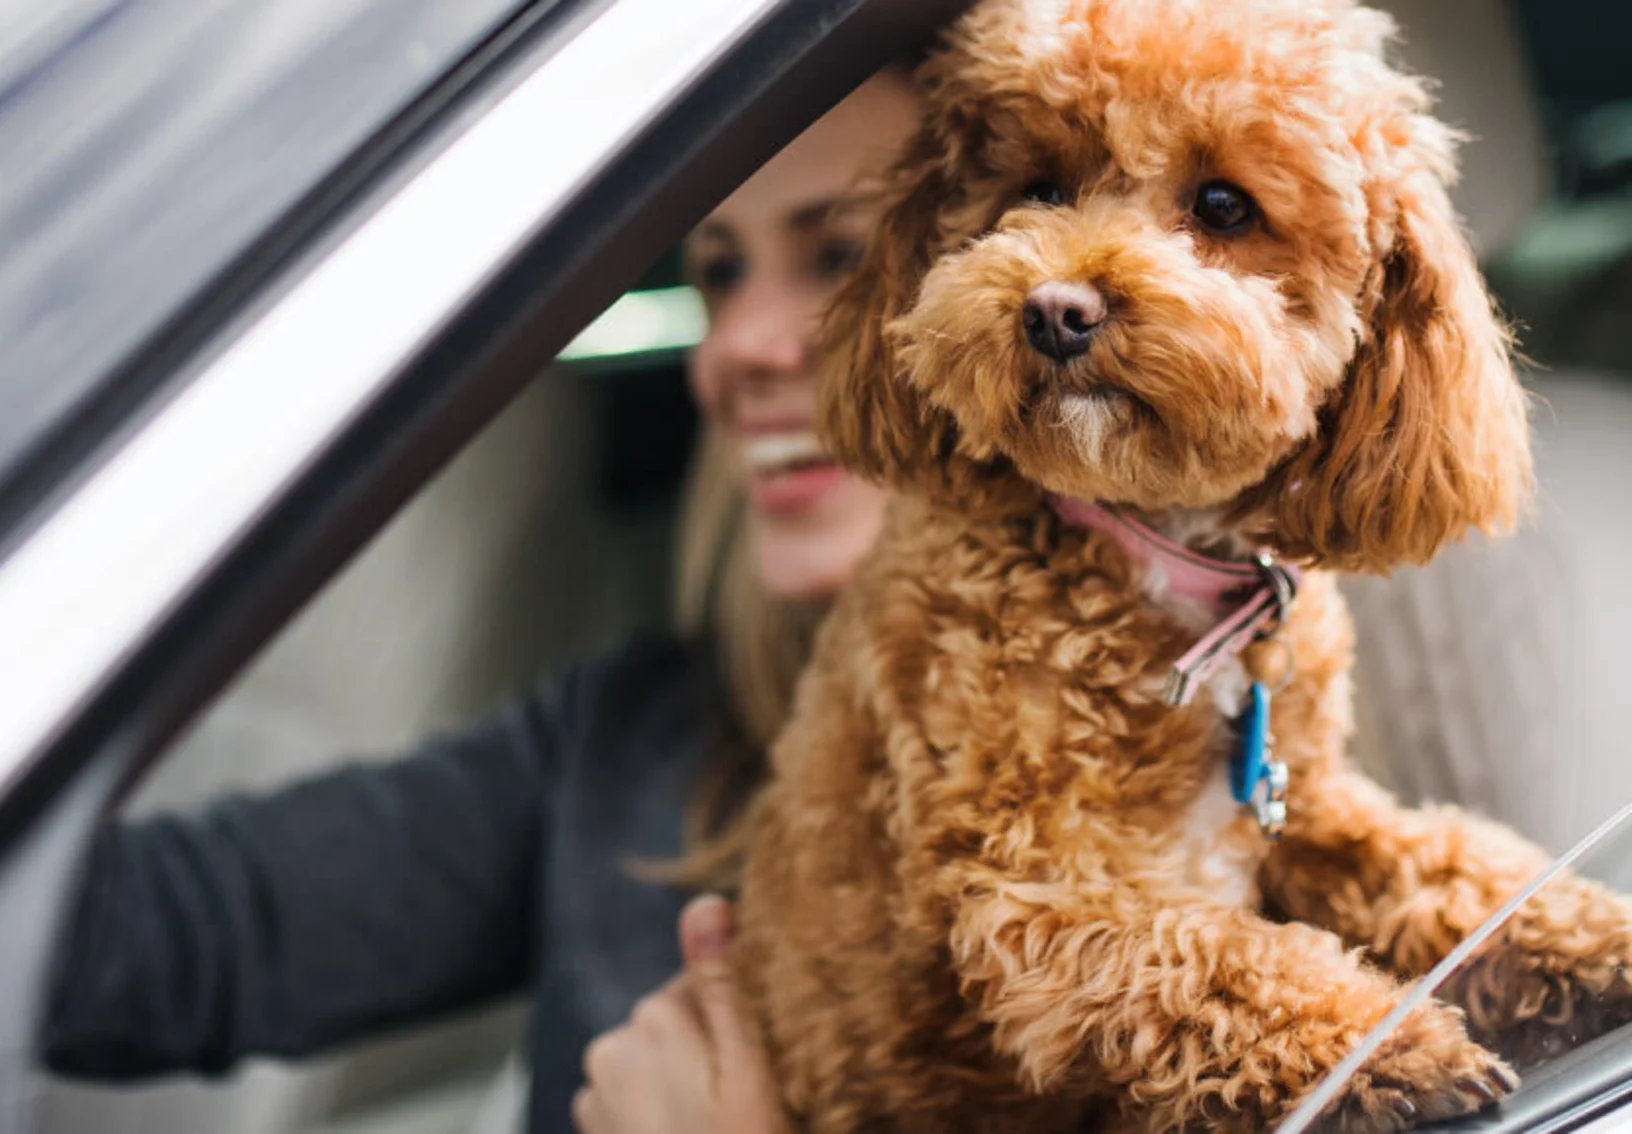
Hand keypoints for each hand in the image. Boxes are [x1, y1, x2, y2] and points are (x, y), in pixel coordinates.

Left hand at [572, 894, 790, 1133]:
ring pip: (656, 1058)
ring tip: (715, 1119)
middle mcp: (612, 1046)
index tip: (762, 1057)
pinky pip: (633, 1096)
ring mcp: (595, 1092)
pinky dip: (658, 1109)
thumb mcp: (747, 1070)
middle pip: (677, 1019)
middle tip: (742, 1097)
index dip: (741, 1015)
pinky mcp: (593, 1128)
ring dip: (682, 1080)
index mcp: (654, 1017)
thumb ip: (723, 986)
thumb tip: (705, 903)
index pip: (706, 980)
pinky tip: (686, 1130)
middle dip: (709, 1047)